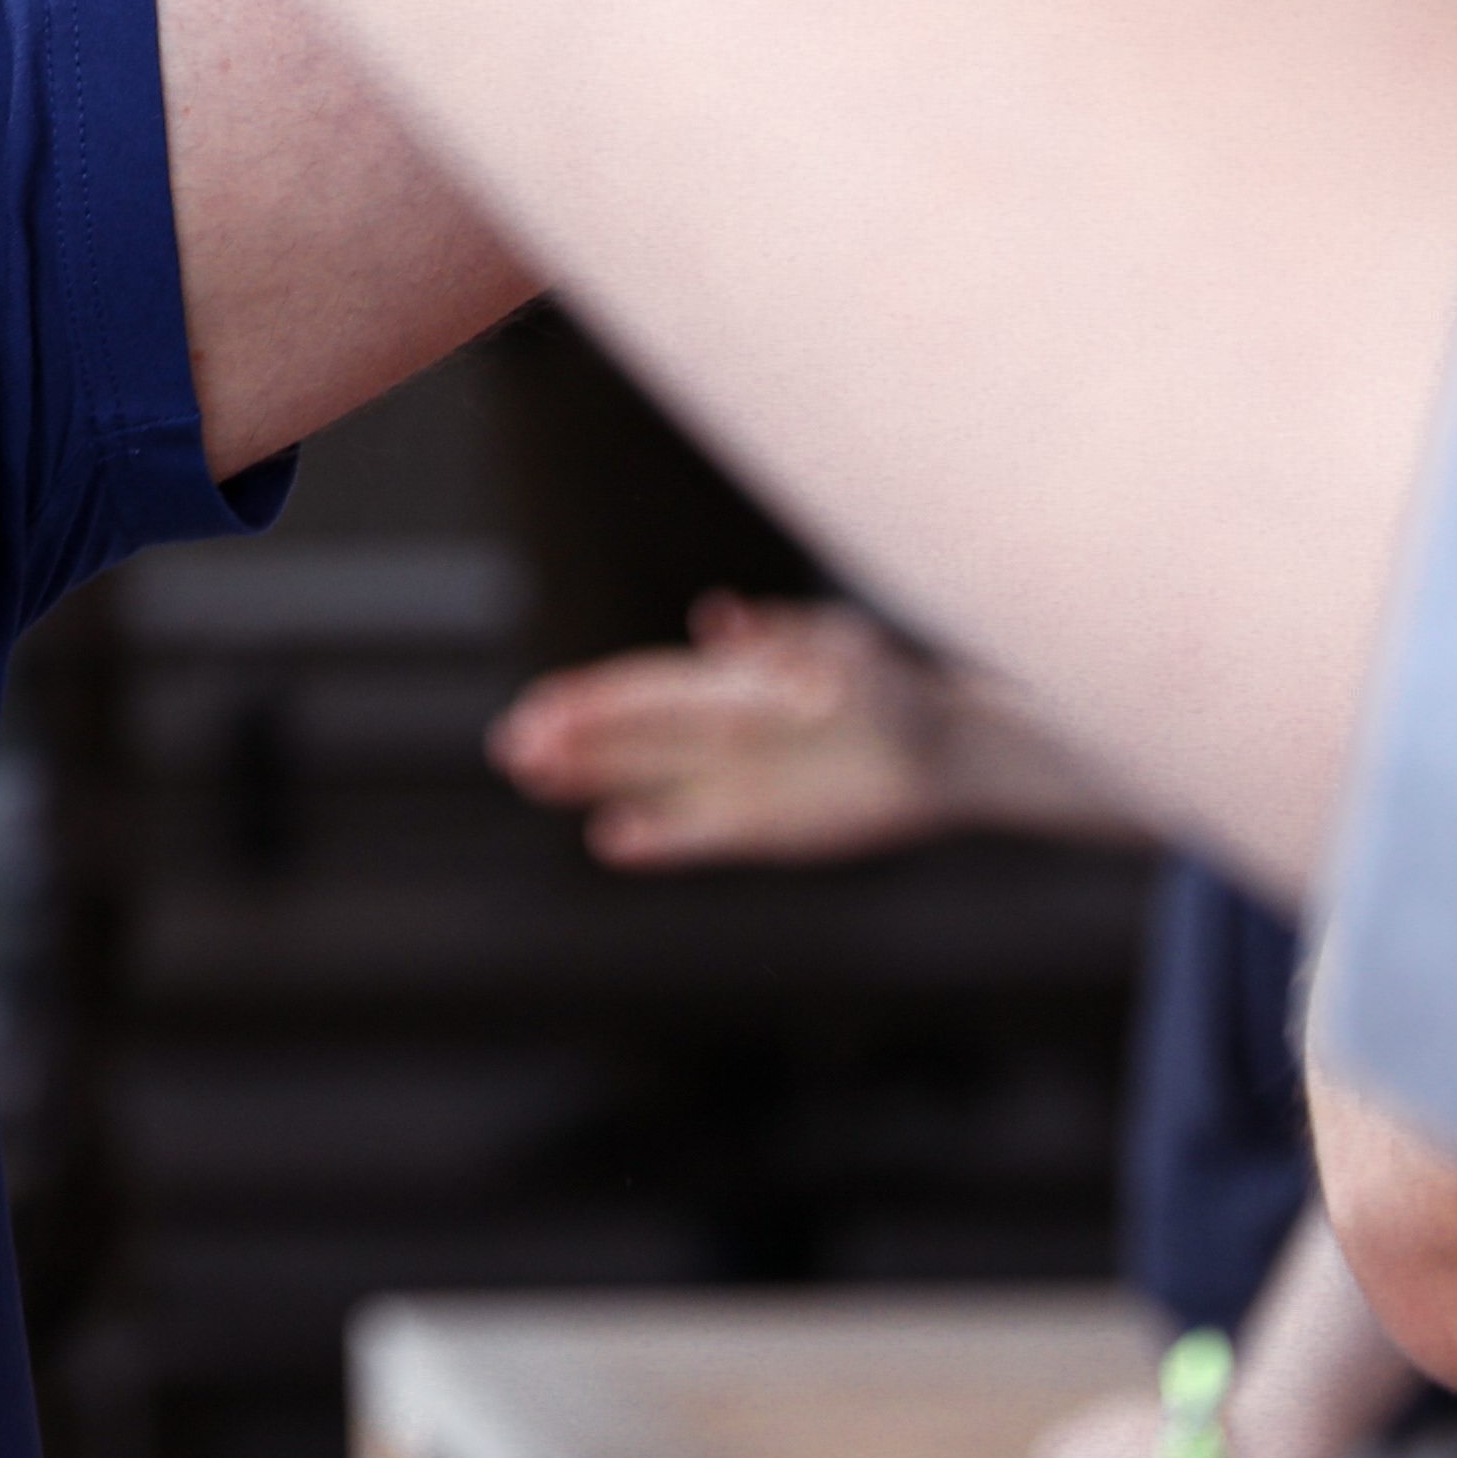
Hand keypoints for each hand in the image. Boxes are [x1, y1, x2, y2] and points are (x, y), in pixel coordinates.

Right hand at [490, 592, 962, 862]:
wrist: (943, 752)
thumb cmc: (894, 690)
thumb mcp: (845, 656)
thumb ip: (779, 643)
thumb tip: (715, 618)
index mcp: (731, 681)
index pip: (647, 687)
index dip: (594, 697)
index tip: (543, 705)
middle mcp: (719, 728)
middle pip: (631, 734)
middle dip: (574, 737)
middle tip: (512, 745)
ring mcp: (731, 778)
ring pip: (644, 779)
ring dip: (591, 779)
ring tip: (533, 776)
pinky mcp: (756, 827)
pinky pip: (692, 833)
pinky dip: (653, 838)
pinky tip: (610, 839)